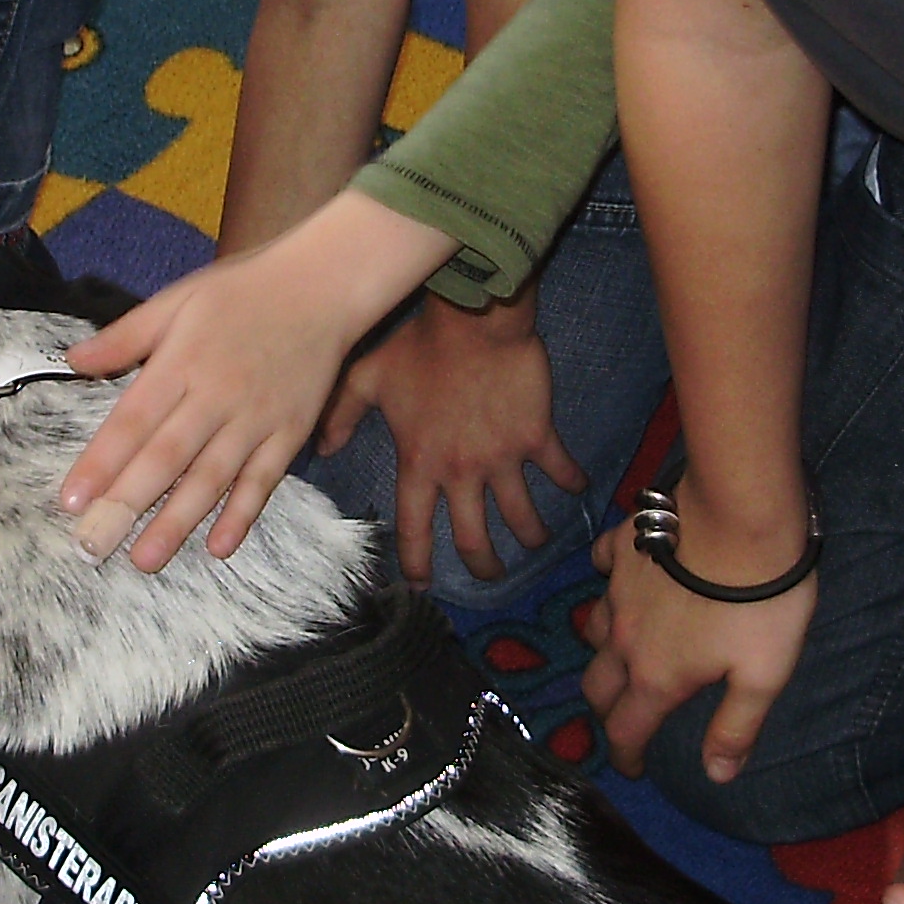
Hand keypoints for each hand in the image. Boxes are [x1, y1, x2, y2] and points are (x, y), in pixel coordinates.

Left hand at [58, 197, 427, 570]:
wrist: (323, 286)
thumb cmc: (242, 291)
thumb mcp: (177, 300)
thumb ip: (126, 336)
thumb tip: (73, 361)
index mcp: (181, 362)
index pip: (132, 420)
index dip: (101, 461)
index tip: (71, 500)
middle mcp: (216, 395)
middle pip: (166, 457)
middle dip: (127, 504)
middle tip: (93, 546)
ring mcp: (256, 418)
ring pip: (211, 477)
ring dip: (177, 521)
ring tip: (145, 559)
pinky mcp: (289, 432)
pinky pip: (263, 480)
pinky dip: (242, 514)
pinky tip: (219, 546)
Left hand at [325, 289, 587, 581]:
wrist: (474, 320)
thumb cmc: (419, 347)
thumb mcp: (368, 378)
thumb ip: (342, 415)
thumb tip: (325, 447)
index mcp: (420, 464)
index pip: (414, 528)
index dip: (416, 562)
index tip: (421, 583)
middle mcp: (461, 472)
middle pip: (473, 538)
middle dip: (483, 566)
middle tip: (490, 575)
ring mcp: (503, 458)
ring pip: (522, 516)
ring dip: (531, 535)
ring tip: (536, 542)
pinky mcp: (536, 436)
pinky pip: (559, 469)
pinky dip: (572, 482)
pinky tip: (578, 488)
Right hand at [586, 473, 813, 780]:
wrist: (741, 516)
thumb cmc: (760, 601)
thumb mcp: (763, 675)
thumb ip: (736, 727)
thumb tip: (716, 776)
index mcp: (657, 676)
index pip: (626, 730)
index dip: (626, 757)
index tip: (632, 769)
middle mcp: (625, 638)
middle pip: (597, 685)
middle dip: (606, 709)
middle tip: (624, 716)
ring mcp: (618, 589)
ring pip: (593, 629)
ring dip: (603, 649)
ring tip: (622, 651)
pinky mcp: (623, 546)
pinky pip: (602, 567)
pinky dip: (607, 579)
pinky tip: (621, 576)